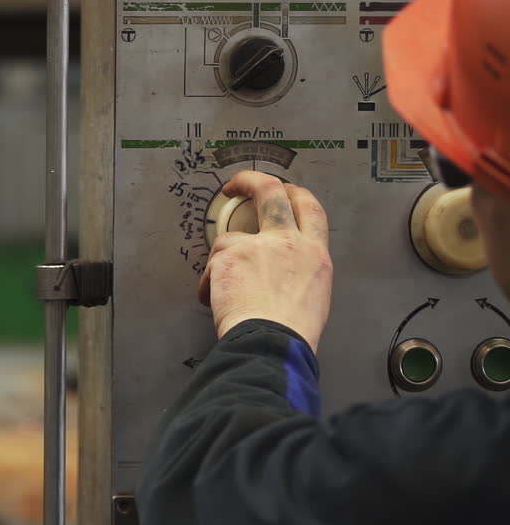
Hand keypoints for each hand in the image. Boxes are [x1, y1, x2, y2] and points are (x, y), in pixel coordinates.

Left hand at [198, 171, 333, 351]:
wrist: (271, 344)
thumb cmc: (291, 333)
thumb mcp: (313, 294)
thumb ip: (299, 270)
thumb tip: (283, 268)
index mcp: (314, 254)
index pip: (310, 207)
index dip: (294, 193)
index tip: (281, 189)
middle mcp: (288, 242)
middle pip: (270, 191)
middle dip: (250, 180)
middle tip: (234, 185)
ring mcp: (256, 246)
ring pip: (228, 239)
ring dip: (222, 262)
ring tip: (226, 292)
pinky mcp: (228, 256)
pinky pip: (211, 267)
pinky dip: (210, 285)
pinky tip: (218, 303)